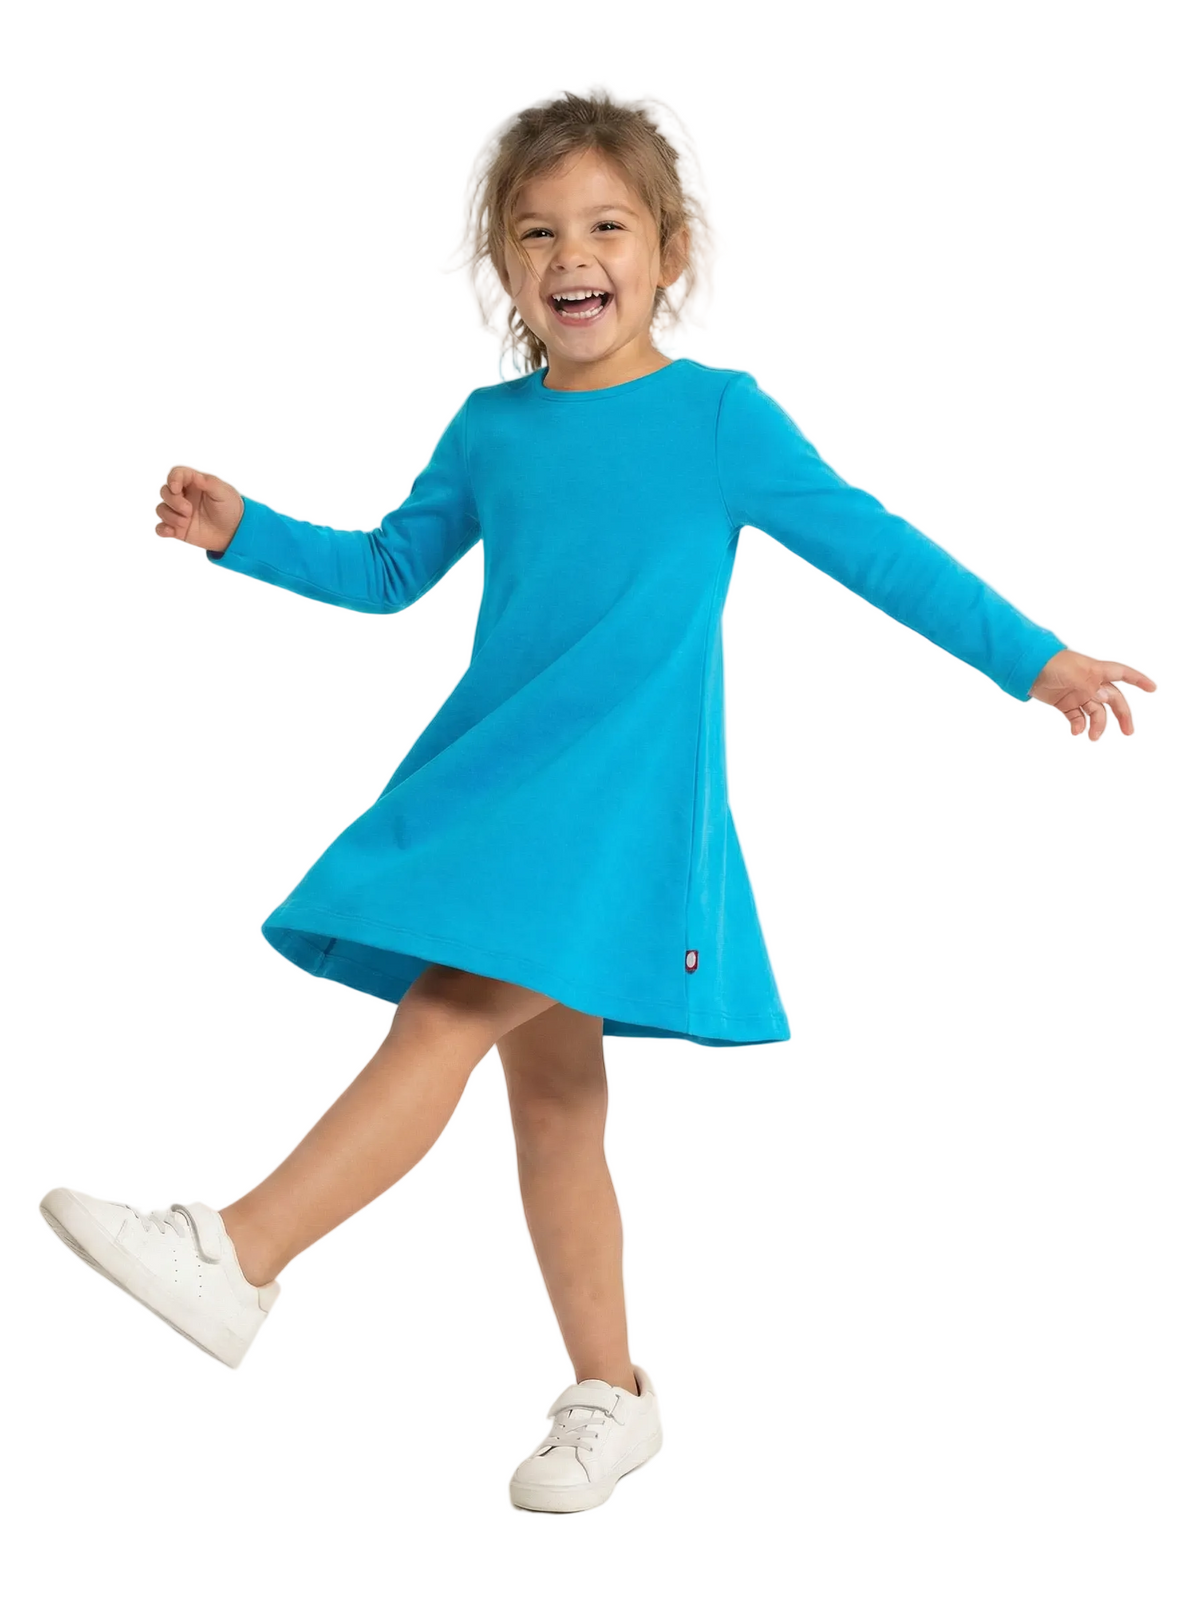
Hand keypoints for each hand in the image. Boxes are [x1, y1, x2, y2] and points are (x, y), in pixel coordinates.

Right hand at [155, 466, 243, 554]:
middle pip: (165, 492)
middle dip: (173, 501)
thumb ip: (209, 483)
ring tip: (186, 523)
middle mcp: (184, 496)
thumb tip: (196, 476)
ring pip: (161, 509)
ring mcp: (179, 513)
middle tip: (188, 510)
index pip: (176, 474)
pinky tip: (172, 531)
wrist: (235, 532)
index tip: (176, 488)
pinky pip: (161, 528)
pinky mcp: (178, 529)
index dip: (172, 479)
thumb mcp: (224, 492)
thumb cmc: (230, 508)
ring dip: (170, 516)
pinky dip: (162, 529)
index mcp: (194, 483)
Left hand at [1030, 649, 1155, 738]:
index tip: (1153, 688)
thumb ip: (1091, 687)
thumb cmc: (1051, 664)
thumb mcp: (1074, 674)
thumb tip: (1106, 699)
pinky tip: (1076, 731)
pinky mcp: (1065, 703)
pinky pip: (1077, 717)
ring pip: (1096, 712)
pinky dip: (1079, 726)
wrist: (1026, 668)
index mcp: (1096, 671)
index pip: (1123, 674)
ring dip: (1097, 725)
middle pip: (1113, 700)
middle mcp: (1090, 683)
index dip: (1139, 680)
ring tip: (1092, 737)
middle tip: (1128, 732)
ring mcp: (1078, 693)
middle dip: (1122, 715)